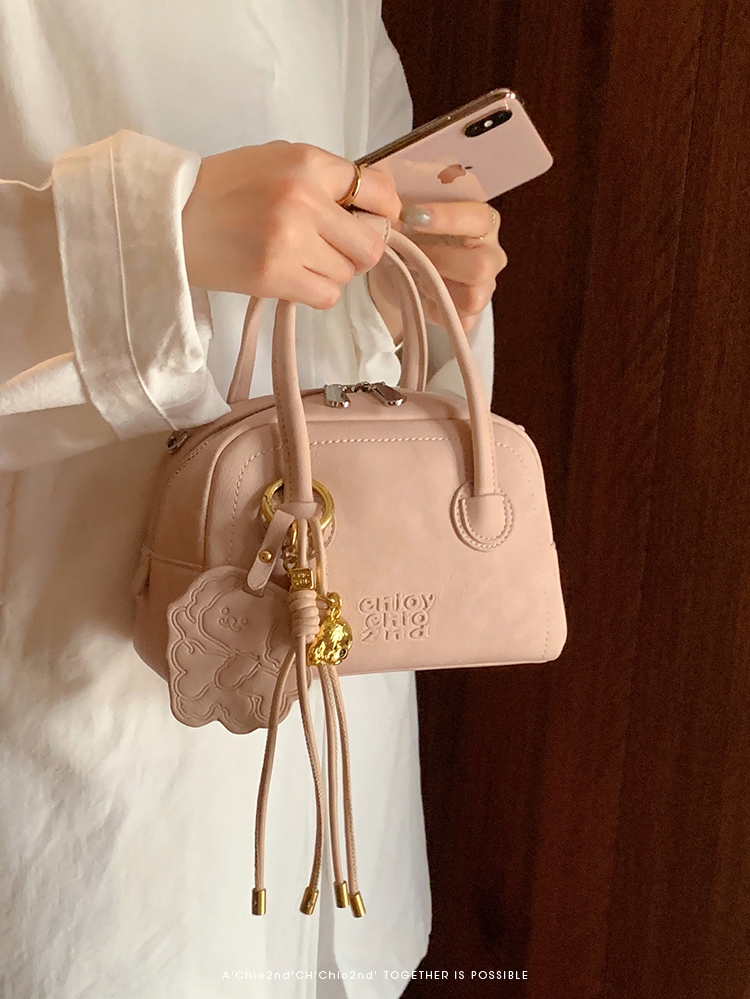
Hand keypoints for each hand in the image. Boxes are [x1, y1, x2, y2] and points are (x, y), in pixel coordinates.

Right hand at [181, 141, 400, 308]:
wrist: (171, 217)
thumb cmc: (225, 188)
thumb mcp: (278, 160)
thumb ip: (325, 177)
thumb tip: (378, 200)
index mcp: (308, 162)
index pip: (377, 191)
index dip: (385, 212)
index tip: (376, 221)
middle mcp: (306, 199)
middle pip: (371, 243)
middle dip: (360, 250)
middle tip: (337, 249)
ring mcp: (291, 240)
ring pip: (347, 273)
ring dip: (331, 271)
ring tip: (301, 258)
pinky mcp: (276, 276)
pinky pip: (326, 295)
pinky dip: (316, 290)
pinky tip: (293, 276)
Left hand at [368, 200, 507, 333]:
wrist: (401, 267)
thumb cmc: (411, 231)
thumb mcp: (404, 204)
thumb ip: (399, 187)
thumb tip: (381, 174)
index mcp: (481, 220)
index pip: (478, 216)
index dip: (447, 218)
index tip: (411, 216)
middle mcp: (490, 253)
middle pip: (481, 264)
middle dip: (439, 260)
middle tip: (409, 254)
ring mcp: (484, 287)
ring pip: (474, 296)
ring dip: (438, 287)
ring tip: (415, 275)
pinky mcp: (471, 315)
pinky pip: (463, 322)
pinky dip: (438, 312)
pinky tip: (421, 297)